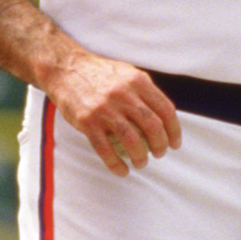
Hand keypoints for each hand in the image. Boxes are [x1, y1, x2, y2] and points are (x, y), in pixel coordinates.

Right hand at [47, 53, 181, 176]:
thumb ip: (144, 91)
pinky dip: (116, 164)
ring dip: (141, 157)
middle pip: (152, 126)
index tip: (174, 143)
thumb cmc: (99, 73)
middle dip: (160, 145)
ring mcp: (105, 108)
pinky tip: (122, 170)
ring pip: (132, 140)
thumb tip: (164, 114)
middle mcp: (123, 94)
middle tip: (159, 153)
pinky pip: (105, 150)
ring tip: (141, 162)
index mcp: (137, 81)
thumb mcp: (127, 73)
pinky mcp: (87, 122)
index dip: (174, 131)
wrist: (65, 69)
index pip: (166, 109)